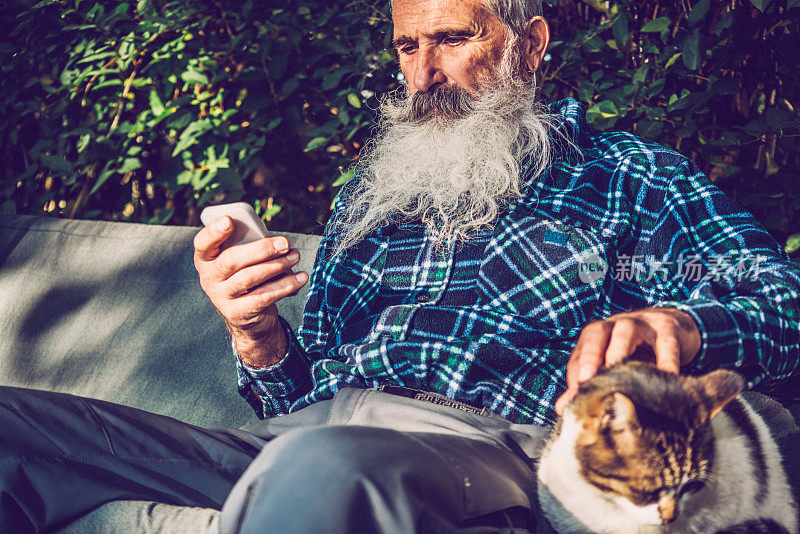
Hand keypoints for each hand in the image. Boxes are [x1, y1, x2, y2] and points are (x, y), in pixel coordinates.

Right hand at [193, 216, 308, 367]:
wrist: (247, 316)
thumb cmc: (247, 276)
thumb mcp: (243, 260)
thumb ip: (248, 246)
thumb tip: (275, 243)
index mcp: (206, 259)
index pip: (203, 243)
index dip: (214, 232)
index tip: (229, 220)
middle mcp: (209, 278)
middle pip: (231, 260)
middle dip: (261, 249)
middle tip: (285, 243)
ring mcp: (221, 297)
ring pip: (249, 278)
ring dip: (277, 265)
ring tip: (295, 256)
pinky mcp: (238, 313)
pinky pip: (264, 296)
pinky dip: (286, 285)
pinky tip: (301, 277)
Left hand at [554, 307, 700, 414]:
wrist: (671, 326)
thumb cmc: (633, 349)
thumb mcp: (611, 363)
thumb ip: (587, 384)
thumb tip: (563, 409)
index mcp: (597, 334)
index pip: (580, 349)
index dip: (576, 370)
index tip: (574, 393)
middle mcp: (615, 324)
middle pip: (596, 332)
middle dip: (589, 355)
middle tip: (586, 379)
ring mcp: (642, 324)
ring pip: (627, 331)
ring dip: (621, 350)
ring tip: (621, 375)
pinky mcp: (668, 329)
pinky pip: (666, 343)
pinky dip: (667, 359)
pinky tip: (667, 376)